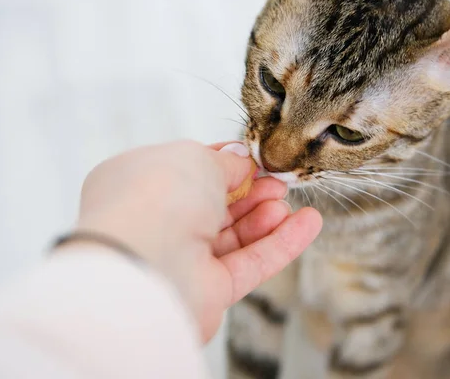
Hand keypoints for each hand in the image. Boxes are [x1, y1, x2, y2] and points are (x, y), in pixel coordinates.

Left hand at [72, 140, 321, 341]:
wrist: (141, 267)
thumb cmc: (155, 198)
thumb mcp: (194, 157)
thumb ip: (223, 160)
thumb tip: (241, 160)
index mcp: (141, 182)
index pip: (190, 171)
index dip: (225, 164)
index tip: (256, 159)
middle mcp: (159, 221)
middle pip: (215, 205)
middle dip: (251, 192)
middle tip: (279, 182)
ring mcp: (182, 258)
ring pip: (234, 236)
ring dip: (265, 217)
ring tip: (288, 202)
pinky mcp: (207, 291)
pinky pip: (250, 264)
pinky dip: (280, 245)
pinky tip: (308, 224)